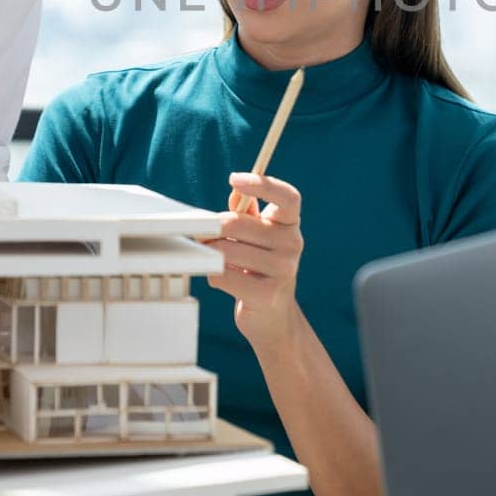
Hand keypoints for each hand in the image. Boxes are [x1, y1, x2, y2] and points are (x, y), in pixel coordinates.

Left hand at [206, 172, 304, 349]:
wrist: (272, 316)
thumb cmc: (259, 268)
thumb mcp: (257, 236)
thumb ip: (247, 213)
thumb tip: (237, 192)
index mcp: (290, 225)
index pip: (287, 196)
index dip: (262, 183)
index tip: (235, 179)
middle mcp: (292, 244)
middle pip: (238, 224)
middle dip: (213, 229)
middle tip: (203, 234)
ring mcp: (283, 270)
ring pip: (226, 251)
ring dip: (212, 254)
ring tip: (216, 259)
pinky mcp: (267, 294)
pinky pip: (223, 276)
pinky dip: (214, 275)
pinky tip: (223, 279)